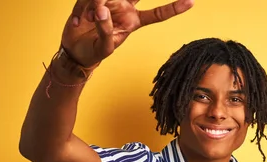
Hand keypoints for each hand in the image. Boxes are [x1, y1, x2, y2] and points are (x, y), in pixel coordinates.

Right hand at [62, 0, 193, 66]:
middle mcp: (124, 7)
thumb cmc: (94, 51)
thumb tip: (101, 9)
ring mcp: (109, 1)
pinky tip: (78, 22)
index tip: (191, 2)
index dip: (174, 7)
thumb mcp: (105, 47)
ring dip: (93, 6)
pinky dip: (80, 10)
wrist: (75, 49)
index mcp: (133, 21)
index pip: (157, 14)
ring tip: (86, 20)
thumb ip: (106, 29)